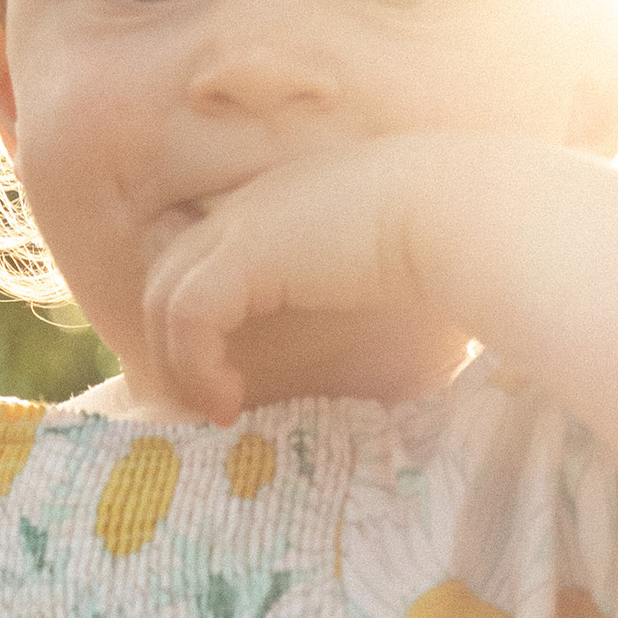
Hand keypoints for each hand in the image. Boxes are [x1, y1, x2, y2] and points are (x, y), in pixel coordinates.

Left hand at [137, 135, 482, 422]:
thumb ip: (333, 289)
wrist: (453, 213)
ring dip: (179, 366)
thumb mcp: (372, 269)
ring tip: (217, 409)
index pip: (198, 262)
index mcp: (273, 209)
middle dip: (171, 351)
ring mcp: (240, 225)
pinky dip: (195, 364)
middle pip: (166, 281)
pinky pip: (189, 315)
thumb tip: (339, 351)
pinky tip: (229, 399)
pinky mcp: (245, 252)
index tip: (224, 379)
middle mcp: (246, 209)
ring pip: (164, 299)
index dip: (197, 326)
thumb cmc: (438, 245)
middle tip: (205, 404)